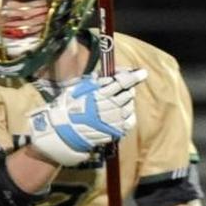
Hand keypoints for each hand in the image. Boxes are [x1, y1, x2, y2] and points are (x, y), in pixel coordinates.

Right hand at [28, 68, 146, 166]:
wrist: (63, 132)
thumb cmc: (68, 109)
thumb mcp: (77, 90)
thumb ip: (93, 82)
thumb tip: (106, 75)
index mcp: (98, 95)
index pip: (121, 83)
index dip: (133, 77)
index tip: (142, 73)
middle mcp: (108, 108)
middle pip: (128, 94)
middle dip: (127, 89)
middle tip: (121, 89)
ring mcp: (113, 121)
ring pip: (129, 107)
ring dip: (126, 102)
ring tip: (117, 103)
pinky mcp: (115, 132)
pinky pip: (130, 121)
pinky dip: (129, 115)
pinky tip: (122, 114)